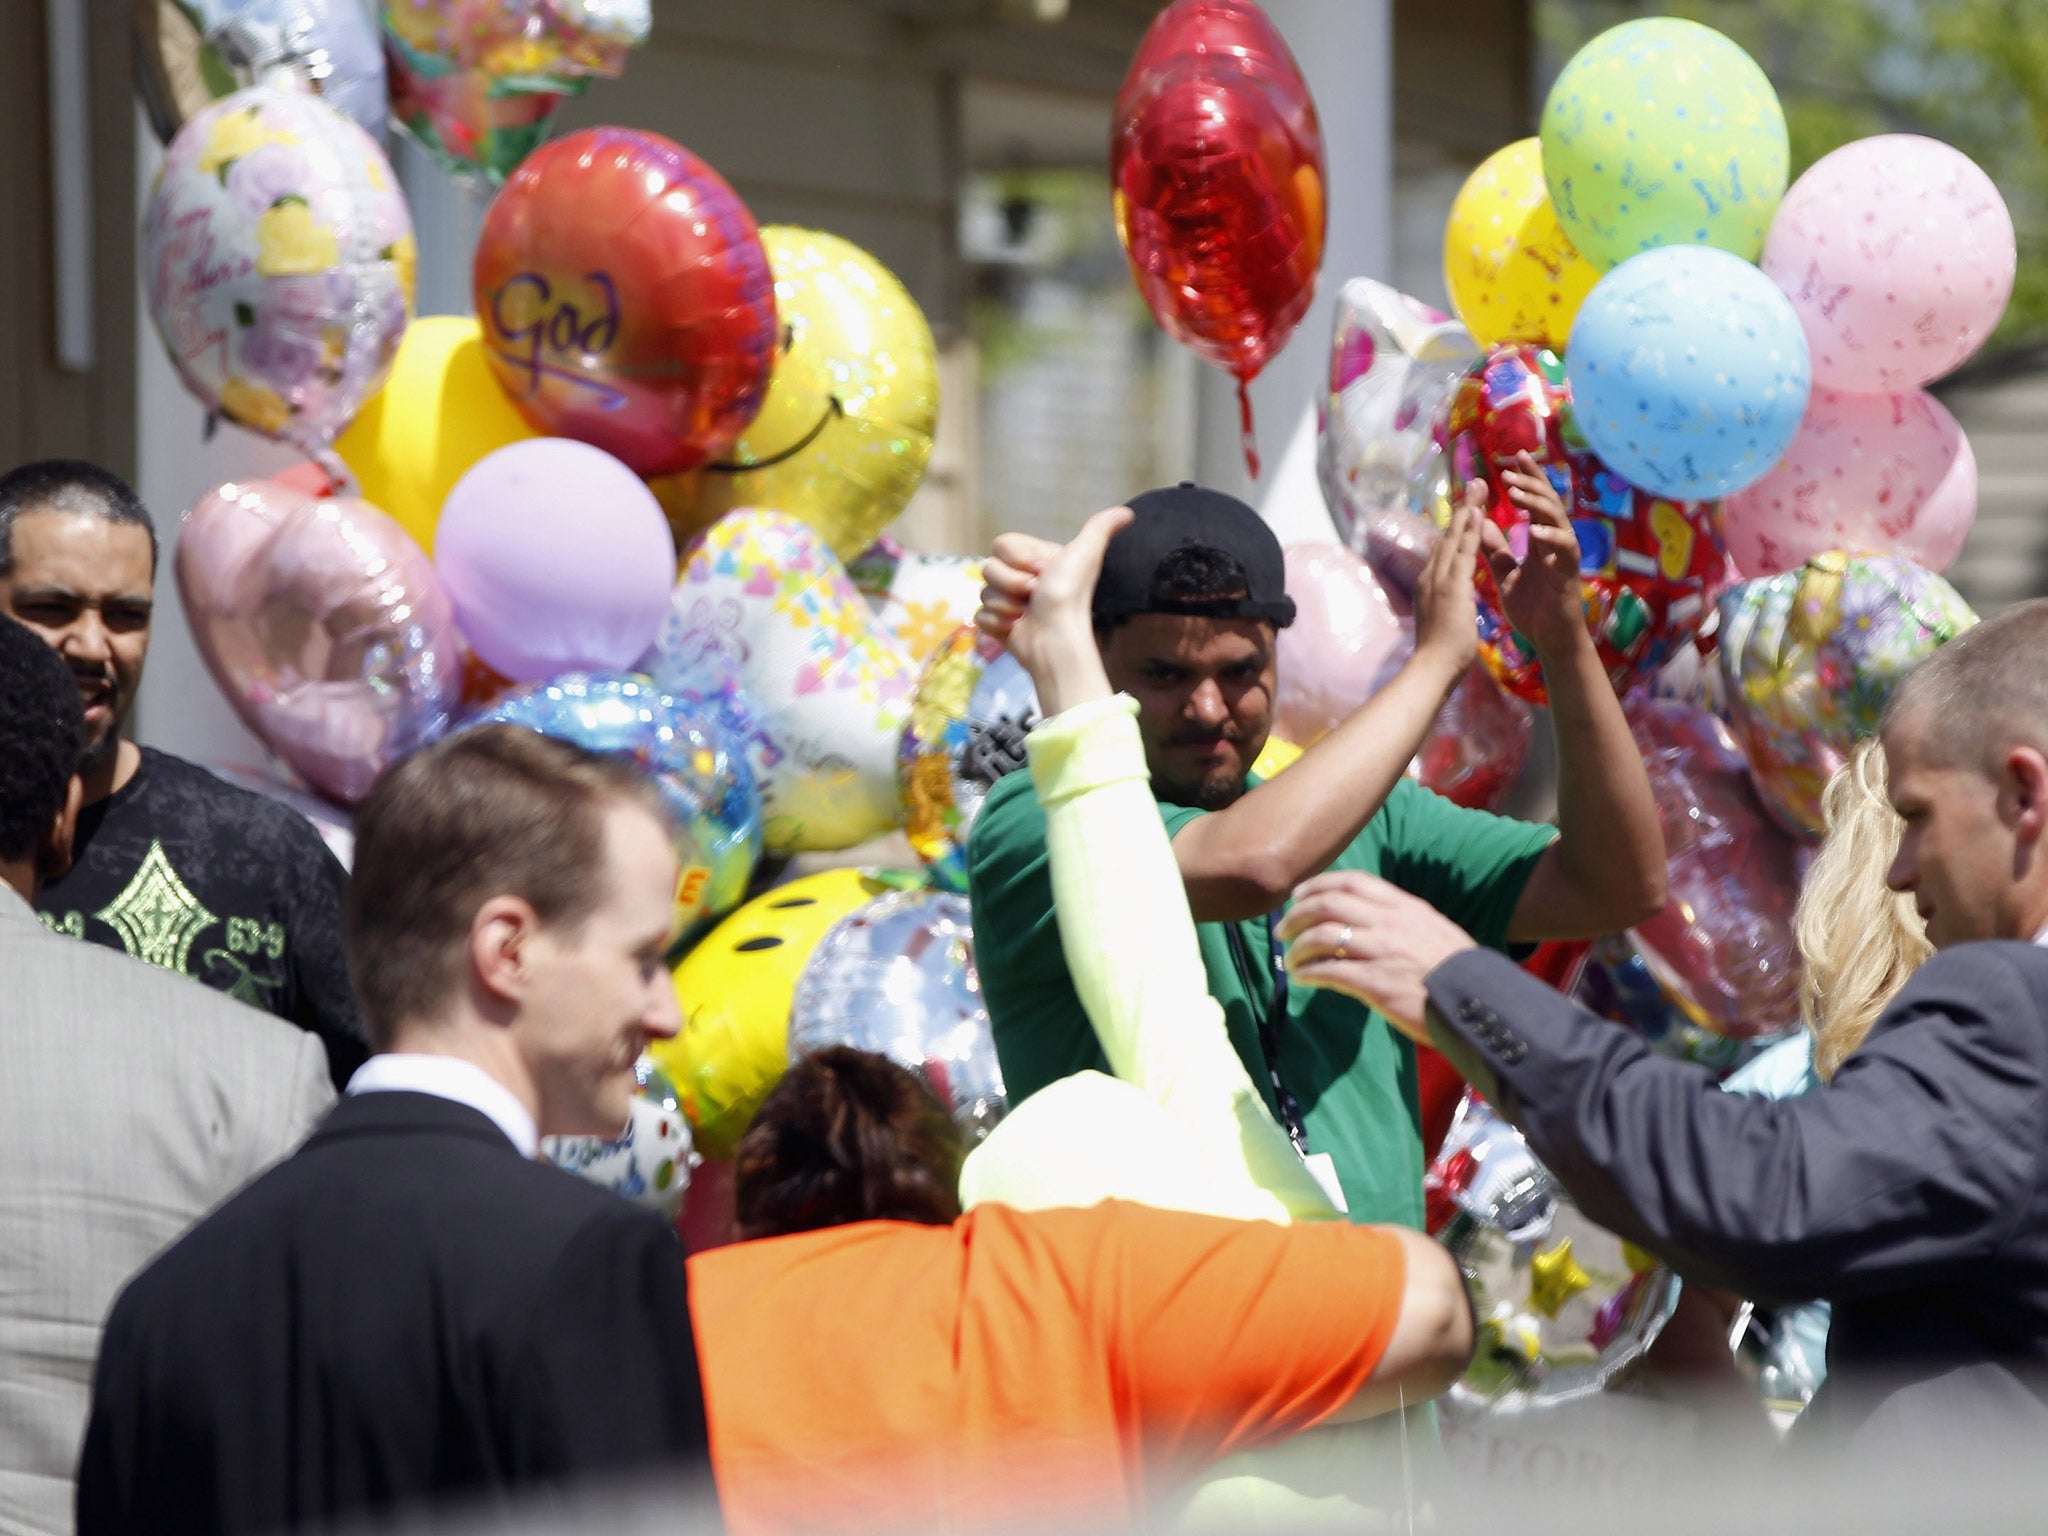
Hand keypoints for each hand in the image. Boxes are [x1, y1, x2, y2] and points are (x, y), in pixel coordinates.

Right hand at [975, 507, 1133, 714]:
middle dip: (1012, 583)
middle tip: (1035, 596)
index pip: (1001, 544)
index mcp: (1035, 560)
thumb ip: (1100, 528)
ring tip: (1028, 614)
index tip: (1042, 572)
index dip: (1017, 559)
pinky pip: (979, 615)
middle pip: (988, 568)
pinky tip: (1016, 628)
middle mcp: (1020, 579)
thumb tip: (1128, 514)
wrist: (1057, 639)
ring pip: (983, 592)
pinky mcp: (997, 625)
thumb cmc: (1070, 596)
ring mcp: (1006, 602)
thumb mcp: (1086, 554)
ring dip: (1006, 605)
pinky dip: (997, 624)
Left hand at [1274, 871, 1476, 1040]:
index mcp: (1403, 906)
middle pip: (1327, 905)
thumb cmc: (1457, 970)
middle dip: (1297, 915)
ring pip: (1321, 937)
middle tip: (1283, 930)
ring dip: (1297, 948)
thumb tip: (1368, 922)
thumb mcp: (1432, 929)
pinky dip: (1308, 974)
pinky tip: (1302, 979)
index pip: (1352, 882)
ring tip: (1290, 960)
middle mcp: (1388, 923)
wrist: (1477, 1001)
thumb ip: (1400, 921)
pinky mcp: (1374, 983)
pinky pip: (1328, 971)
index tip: (1298, 894)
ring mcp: (1380, 951)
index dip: (1318, 884)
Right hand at [1409, 488, 1483, 680]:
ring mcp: (1438, 580)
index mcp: (1430, 586)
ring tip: (1479, 487)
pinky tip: (1478, 512)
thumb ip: (1444, 606)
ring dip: (1467, 510)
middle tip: (1474, 484)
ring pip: (1453, 538)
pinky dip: (1469, 530)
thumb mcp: (1442, 622)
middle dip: (1462, 510)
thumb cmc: (1439, 654)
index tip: (1467, 508)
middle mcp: (1430, 577)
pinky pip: (1462, 552)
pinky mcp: (1450, 586)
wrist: (1431, 669)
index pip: (1445, 550)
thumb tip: (1445, 602)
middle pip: (1447, 537)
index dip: (1456, 528)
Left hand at [1481, 451, 1586, 658]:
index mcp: (1538, 540)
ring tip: (1515, 492)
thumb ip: (1495, 550)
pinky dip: (1551, 537)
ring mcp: (1563, 555)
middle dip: (1531, 481)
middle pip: (1548, 501)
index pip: (1533, 502)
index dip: (1527, 479)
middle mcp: (1553, 542)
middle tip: (1511, 467)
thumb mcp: (1506, 574)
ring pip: (1557, 518)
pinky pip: (1565, 548)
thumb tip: (1479, 523)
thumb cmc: (1532, 608)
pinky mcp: (1569, 572)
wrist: (1548, 640)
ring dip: (1536, 503)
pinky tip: (1534, 530)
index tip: (1513, 457)